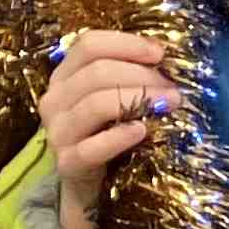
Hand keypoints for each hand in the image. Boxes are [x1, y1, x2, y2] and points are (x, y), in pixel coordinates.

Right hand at [40, 30, 178, 227]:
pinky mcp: (67, 163)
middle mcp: (54, 99)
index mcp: (65, 76)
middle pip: (96, 72)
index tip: (160, 55)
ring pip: (95, 104)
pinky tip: (142, 131)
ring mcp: (57, 132)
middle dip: (142, 76)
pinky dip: (119, 137)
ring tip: (169, 105)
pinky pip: (91, 148)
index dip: (127, 44)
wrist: (91, 184)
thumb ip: (131, 74)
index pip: (89, 45)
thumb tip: (163, 56)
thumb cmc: (110, 132)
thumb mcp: (117, 97)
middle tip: (173, 89)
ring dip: (139, 100)